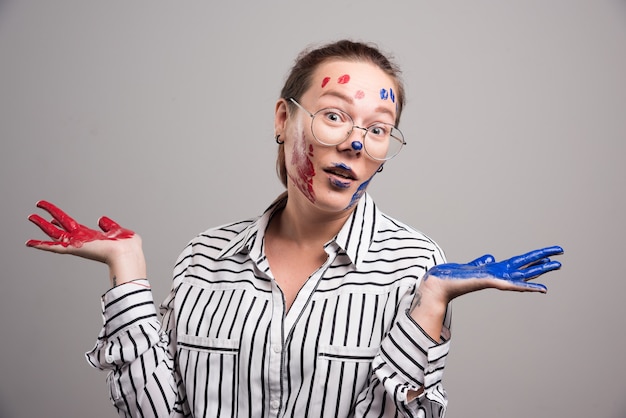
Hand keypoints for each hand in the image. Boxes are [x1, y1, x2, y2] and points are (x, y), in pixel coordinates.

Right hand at [27, 200, 144, 283]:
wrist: (127, 253)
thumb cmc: (127, 245)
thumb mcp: (116, 230)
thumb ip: (108, 225)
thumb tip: (101, 219)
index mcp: (91, 236)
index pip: (71, 226)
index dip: (61, 220)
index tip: (51, 217)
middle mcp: (81, 241)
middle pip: (59, 228)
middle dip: (45, 222)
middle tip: (33, 215)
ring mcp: (77, 244)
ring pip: (54, 234)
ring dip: (41, 225)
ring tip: (30, 217)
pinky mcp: (75, 249)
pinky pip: (55, 247)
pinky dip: (41, 246)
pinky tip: (30, 243)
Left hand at [423, 245, 563, 301]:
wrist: (441, 283)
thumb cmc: (456, 276)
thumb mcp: (474, 265)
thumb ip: (483, 262)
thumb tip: (490, 257)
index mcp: (498, 270)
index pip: (522, 262)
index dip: (537, 257)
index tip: (552, 254)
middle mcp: (500, 275)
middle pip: (527, 268)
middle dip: (544, 264)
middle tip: (562, 260)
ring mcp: (496, 279)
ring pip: (524, 275)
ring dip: (540, 271)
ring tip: (556, 266)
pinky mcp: (489, 281)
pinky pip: (511, 284)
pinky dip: (524, 285)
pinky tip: (536, 286)